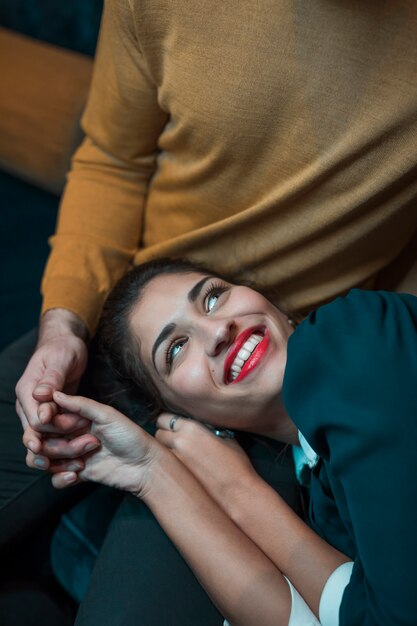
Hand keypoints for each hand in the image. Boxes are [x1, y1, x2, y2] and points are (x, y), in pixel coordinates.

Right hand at [16, 309, 88, 468]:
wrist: (66, 344)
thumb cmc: (64, 348)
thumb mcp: (62, 359)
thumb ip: (53, 379)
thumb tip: (41, 395)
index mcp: (27, 391)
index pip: (34, 419)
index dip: (51, 429)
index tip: (68, 431)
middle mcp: (28, 406)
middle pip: (37, 436)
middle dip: (58, 446)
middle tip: (84, 448)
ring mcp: (37, 414)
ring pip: (42, 444)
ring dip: (60, 455)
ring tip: (78, 467)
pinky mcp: (50, 419)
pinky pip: (51, 441)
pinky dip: (63, 453)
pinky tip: (77, 464)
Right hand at [48, 392, 160, 495]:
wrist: (144, 466)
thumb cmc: (130, 436)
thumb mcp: (107, 415)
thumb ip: (81, 404)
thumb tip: (55, 393)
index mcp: (77, 417)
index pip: (49, 417)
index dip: (44, 421)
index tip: (45, 423)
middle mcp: (72, 435)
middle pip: (43, 440)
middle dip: (57, 445)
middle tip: (85, 445)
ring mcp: (72, 455)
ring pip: (46, 459)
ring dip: (61, 461)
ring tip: (82, 462)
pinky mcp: (76, 474)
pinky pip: (55, 479)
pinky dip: (61, 478)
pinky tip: (77, 475)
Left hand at [155, 414, 257, 507]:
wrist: (237, 492)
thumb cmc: (235, 465)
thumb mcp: (225, 437)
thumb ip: (206, 429)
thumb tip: (199, 427)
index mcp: (191, 428)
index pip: (164, 418)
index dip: (168, 423)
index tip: (172, 427)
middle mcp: (179, 441)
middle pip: (157, 433)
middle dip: (164, 436)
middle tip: (172, 442)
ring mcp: (174, 460)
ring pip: (158, 450)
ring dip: (163, 451)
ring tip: (176, 457)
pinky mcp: (173, 477)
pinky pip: (163, 466)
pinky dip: (167, 466)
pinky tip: (177, 470)